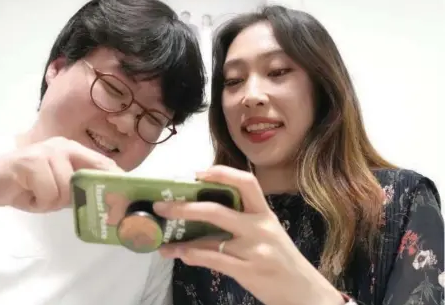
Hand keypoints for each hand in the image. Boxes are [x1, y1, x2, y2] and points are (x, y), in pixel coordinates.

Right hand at [0, 136, 122, 211]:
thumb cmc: (26, 187)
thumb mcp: (57, 188)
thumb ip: (78, 189)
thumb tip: (105, 201)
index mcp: (72, 150)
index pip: (103, 163)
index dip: (116, 179)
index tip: (125, 195)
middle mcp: (63, 146)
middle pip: (89, 175)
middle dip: (81, 195)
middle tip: (62, 203)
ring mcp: (47, 152)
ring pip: (67, 189)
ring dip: (51, 202)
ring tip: (36, 196)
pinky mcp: (31, 162)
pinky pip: (49, 193)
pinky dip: (39, 203)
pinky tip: (27, 195)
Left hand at [153, 165, 343, 304]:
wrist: (304, 292)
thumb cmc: (282, 259)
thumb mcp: (268, 233)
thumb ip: (244, 220)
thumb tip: (203, 210)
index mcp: (265, 213)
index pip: (246, 182)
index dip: (221, 173)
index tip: (196, 173)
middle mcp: (260, 228)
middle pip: (218, 210)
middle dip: (185, 207)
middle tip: (162, 205)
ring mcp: (255, 250)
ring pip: (210, 238)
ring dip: (180, 239)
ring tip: (160, 239)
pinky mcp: (249, 272)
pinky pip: (214, 260)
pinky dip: (192, 255)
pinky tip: (179, 254)